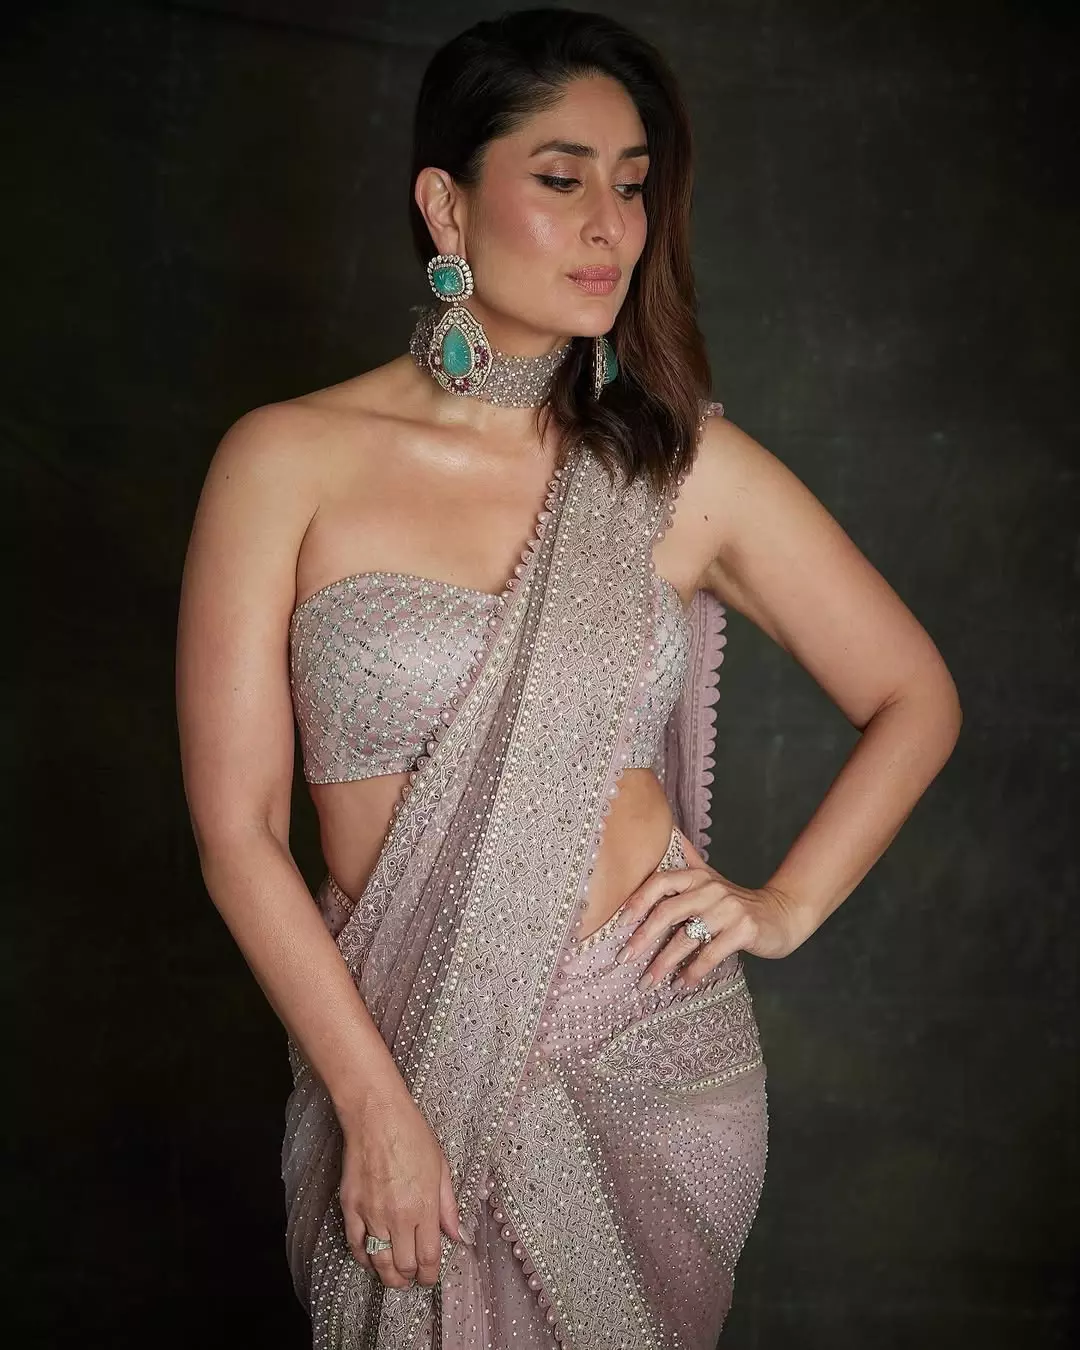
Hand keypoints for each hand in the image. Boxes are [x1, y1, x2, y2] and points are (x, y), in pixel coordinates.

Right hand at [338, 1085, 469, 1289]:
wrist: (376, 1115)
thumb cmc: (412, 1135)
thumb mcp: (441, 1167)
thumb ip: (448, 1206)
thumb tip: (457, 1235)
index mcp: (423, 1207)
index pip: (428, 1257)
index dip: (430, 1275)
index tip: (431, 1278)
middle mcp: (397, 1217)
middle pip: (403, 1265)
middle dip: (411, 1276)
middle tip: (414, 1276)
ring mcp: (371, 1214)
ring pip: (378, 1262)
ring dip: (388, 1276)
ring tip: (395, 1278)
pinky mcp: (350, 1207)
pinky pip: (355, 1245)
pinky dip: (364, 1258)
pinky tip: (371, 1260)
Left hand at [615, 831, 798, 989]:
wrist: (782, 913)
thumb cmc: (737, 902)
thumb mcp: (711, 878)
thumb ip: (687, 859)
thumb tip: (667, 831)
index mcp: (698, 876)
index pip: (661, 881)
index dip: (637, 901)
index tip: (618, 924)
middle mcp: (711, 889)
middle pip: (668, 911)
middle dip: (642, 938)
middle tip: (624, 959)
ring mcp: (729, 909)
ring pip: (686, 937)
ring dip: (663, 963)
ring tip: (648, 982)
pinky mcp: (744, 930)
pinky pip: (711, 954)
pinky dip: (693, 972)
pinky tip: (681, 984)